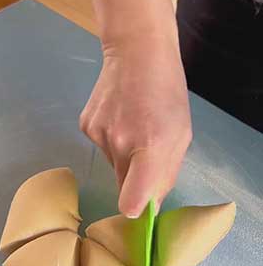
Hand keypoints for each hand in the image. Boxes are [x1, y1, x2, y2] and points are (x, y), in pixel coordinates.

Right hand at [80, 38, 191, 217]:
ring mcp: (98, 134)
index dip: (135, 210)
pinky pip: (101, 146)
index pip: (132, 198)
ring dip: (124, 155)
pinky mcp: (85, 125)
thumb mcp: (181, 134)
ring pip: (113, 163)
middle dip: (136, 178)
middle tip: (148, 152)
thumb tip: (149, 204)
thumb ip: (166, 172)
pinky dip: (111, 140)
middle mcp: (119, 144)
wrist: (136, 53)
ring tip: (135, 125)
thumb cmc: (167, 93)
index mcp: (150, 147)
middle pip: (123, 183)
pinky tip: (119, 117)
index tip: (140, 212)